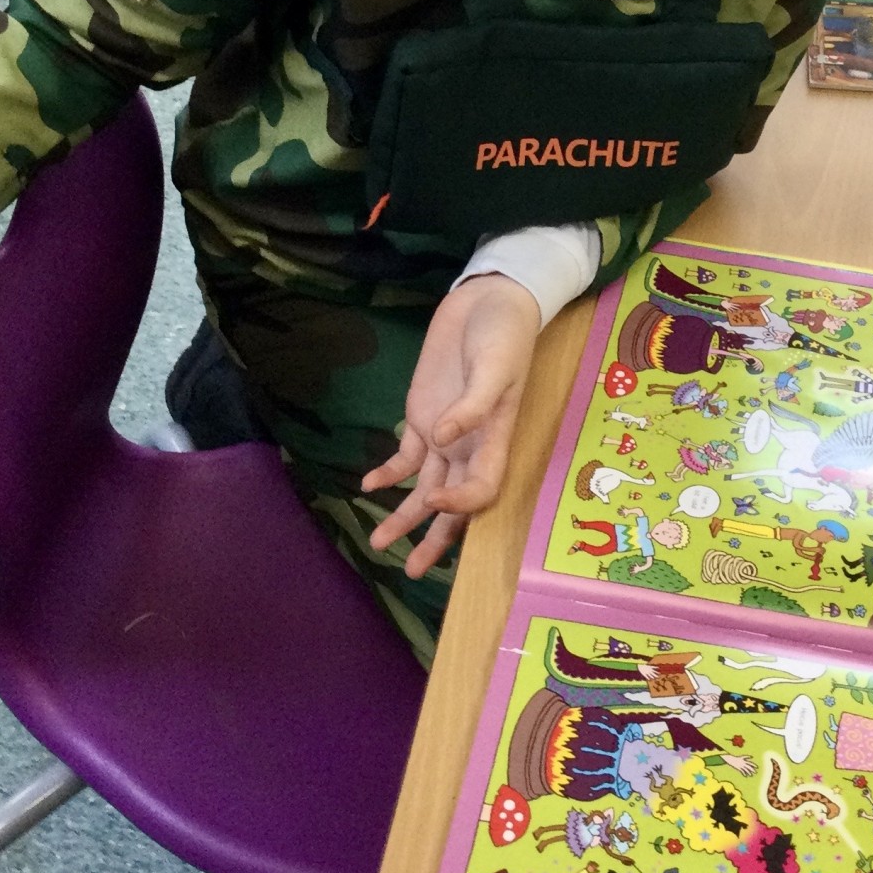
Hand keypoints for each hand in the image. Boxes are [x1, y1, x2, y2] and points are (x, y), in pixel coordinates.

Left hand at [363, 272, 539, 578]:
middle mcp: (470, 445)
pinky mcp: (422, 415)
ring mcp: (444, 433)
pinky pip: (406, 456)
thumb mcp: (495, 367)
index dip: (461, 505)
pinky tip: (369, 487)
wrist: (489, 302)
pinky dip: (388, 473)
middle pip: (453, 504)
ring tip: (379, 544)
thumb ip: (472, 405)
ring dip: (404, 516)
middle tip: (413, 571)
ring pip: (424, 488)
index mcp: (496, 439)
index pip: (481, 488)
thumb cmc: (503, 335)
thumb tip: (443, 439)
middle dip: (434, 537)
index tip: (435, 502)